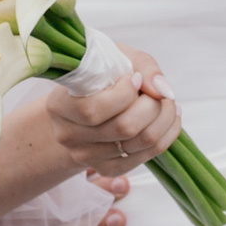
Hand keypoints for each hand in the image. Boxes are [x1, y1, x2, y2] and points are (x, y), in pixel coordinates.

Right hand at [46, 47, 181, 186]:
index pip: (92, 110)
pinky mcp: (108, 168)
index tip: (134, 77)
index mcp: (58, 106)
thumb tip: (163, 90)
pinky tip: (167, 119)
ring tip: (167, 101)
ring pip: (141, 142)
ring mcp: (87, 157)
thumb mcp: (116, 57)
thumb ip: (142, 66)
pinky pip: (149, 154)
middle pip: (124, 128)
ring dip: (165, 118)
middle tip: (158, 91)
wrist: (89, 102)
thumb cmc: (102, 74)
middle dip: (152, 105)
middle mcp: (68, 136)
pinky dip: (167, 134)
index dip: (123, 93)